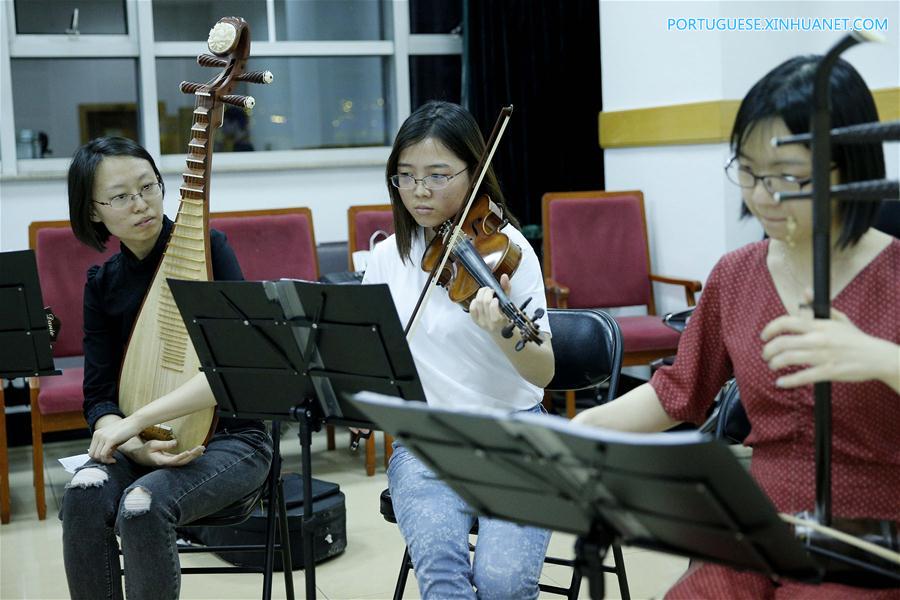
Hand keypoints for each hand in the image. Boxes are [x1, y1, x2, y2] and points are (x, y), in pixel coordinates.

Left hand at [89, 417, 143, 462]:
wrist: (134, 422)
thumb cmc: (126, 430)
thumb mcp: (113, 439)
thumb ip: (107, 447)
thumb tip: (104, 457)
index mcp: (97, 434)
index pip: (91, 451)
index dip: (98, 457)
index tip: (107, 458)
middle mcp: (98, 435)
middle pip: (92, 455)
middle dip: (100, 460)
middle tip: (110, 460)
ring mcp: (103, 437)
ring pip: (97, 456)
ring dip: (105, 461)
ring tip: (113, 460)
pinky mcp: (110, 440)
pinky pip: (103, 454)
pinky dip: (108, 460)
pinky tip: (115, 460)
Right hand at [122, 439, 204, 467]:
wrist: (140, 456)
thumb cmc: (145, 450)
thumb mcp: (152, 445)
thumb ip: (164, 444)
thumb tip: (176, 442)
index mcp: (161, 461)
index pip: (173, 460)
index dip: (181, 457)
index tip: (188, 452)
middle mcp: (167, 464)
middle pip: (182, 461)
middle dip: (192, 455)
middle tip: (201, 447)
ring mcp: (170, 463)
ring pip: (184, 461)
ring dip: (194, 455)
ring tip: (202, 448)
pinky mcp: (172, 460)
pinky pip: (183, 459)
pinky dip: (191, 456)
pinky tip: (199, 452)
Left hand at [469, 273, 512, 336]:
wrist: (500, 330)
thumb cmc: (506, 316)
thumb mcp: (509, 303)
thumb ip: (506, 289)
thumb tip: (504, 276)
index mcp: (500, 320)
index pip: (492, 307)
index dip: (493, 299)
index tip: (496, 296)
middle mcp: (489, 323)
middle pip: (483, 302)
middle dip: (487, 292)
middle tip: (490, 290)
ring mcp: (481, 322)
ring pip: (477, 303)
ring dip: (481, 294)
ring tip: (486, 292)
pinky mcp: (475, 321)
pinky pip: (471, 308)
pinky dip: (474, 301)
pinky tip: (479, 299)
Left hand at [761, 303, 892, 387]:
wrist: (877, 356)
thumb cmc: (855, 338)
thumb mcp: (839, 319)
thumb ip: (818, 307)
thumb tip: (805, 291)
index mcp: (819, 325)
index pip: (787, 322)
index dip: (770, 328)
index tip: (764, 336)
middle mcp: (818, 339)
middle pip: (782, 342)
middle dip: (768, 350)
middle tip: (765, 355)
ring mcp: (823, 355)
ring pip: (789, 358)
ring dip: (774, 363)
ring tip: (772, 366)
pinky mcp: (829, 371)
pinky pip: (803, 376)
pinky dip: (788, 381)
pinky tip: (780, 382)